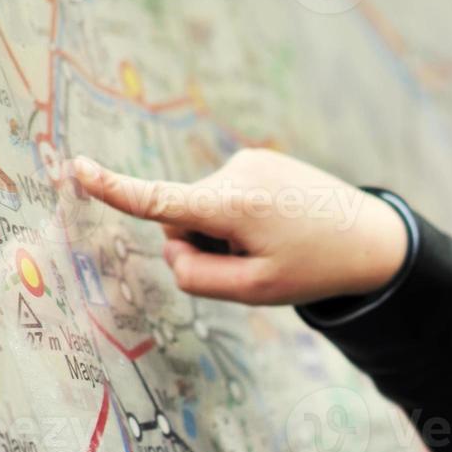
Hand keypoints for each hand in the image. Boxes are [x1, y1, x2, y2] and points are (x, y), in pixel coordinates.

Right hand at [70, 148, 408, 304]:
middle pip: (183, 224)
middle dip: (207, 247)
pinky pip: (226, 199)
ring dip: (228, 234)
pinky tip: (281, 226)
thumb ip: (200, 278)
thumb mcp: (257, 290)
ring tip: (277, 243)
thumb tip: (171, 252)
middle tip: (259, 262)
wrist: (373, 237)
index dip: (114, 188)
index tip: (77, 168)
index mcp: (234, 206)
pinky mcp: (258, 161)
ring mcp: (248, 162)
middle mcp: (236, 173)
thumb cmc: (316, 269)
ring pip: (204, 212)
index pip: (161, 201)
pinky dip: (242, 218)